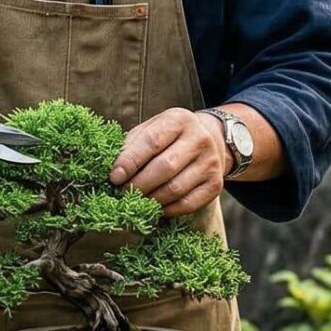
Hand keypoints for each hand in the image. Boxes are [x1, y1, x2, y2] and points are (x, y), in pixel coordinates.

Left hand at [111, 108, 232, 217]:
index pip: (151, 142)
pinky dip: (167, 210)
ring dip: (150, 200)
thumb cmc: (170, 136)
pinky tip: (155, 208)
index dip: (130, 162)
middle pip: (164, 168)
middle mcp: (199, 139)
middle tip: (122, 193)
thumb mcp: (152, 129)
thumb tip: (115, 172)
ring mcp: (210, 163)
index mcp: (179, 120)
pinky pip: (187, 204)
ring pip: (175, 189)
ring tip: (136, 201)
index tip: (114, 177)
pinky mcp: (215, 185)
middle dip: (138, 185)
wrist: (211, 139)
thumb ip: (133, 145)